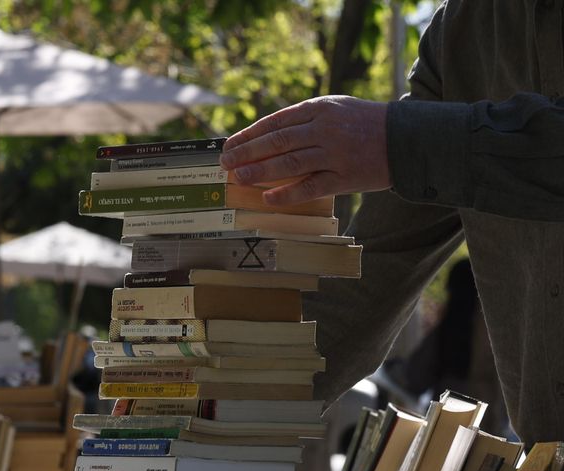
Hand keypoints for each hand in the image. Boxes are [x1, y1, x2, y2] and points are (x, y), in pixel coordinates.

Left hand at [220, 95, 390, 205]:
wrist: (408, 139)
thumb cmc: (364, 124)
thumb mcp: (336, 109)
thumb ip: (304, 119)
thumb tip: (264, 137)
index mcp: (320, 108)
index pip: (275, 122)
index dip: (249, 135)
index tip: (230, 145)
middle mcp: (325, 129)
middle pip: (277, 142)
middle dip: (247, 153)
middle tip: (226, 163)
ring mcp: (335, 154)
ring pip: (289, 164)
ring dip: (260, 172)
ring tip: (239, 178)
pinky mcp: (345, 177)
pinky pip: (310, 187)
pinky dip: (287, 193)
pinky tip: (267, 198)